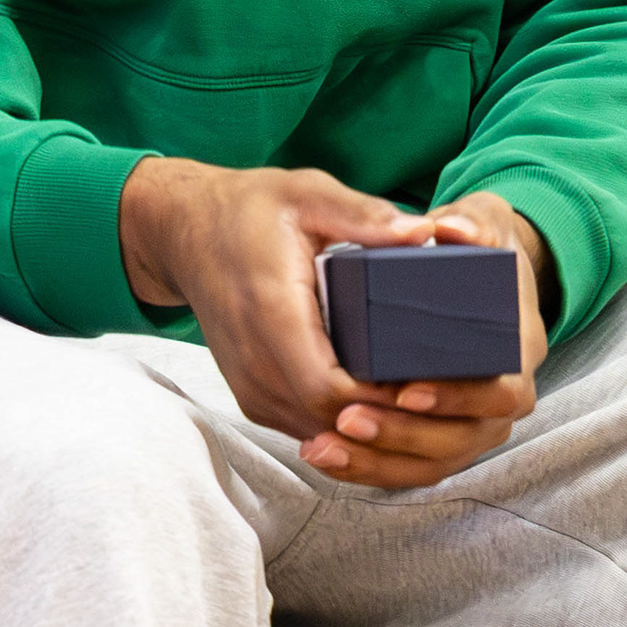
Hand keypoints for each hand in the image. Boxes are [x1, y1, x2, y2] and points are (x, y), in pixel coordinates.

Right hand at [120, 159, 541, 489]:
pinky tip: (382, 410)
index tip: (429, 386)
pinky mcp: (251, 393)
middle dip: (388, 423)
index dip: (382, 402)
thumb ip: (363, 214)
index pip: (329, 388)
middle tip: (443, 402)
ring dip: (368, 431)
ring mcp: (248, 382)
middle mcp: (253, 359)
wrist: (183, 231)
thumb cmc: (247, 210)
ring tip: (421, 409)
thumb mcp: (305, 193)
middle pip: (329, 420)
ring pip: (318, 433)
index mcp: (270, 310)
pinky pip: (305, 428)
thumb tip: (425, 231)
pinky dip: (345, 428)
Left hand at [327, 193, 550, 483]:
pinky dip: (372, 467)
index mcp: (516, 348)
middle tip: (349, 420)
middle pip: (465, 438)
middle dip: (407, 436)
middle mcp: (501, 392)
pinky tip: (324, 456)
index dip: (458, 397)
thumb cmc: (474, 243)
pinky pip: (412, 462)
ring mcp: (473, 418)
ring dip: (380, 461)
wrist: (470, 267)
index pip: (500, 391)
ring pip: (435, 459)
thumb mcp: (481, 220)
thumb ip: (473, 222)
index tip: (406, 390)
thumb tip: (452, 230)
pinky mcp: (439, 429)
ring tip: (323, 449)